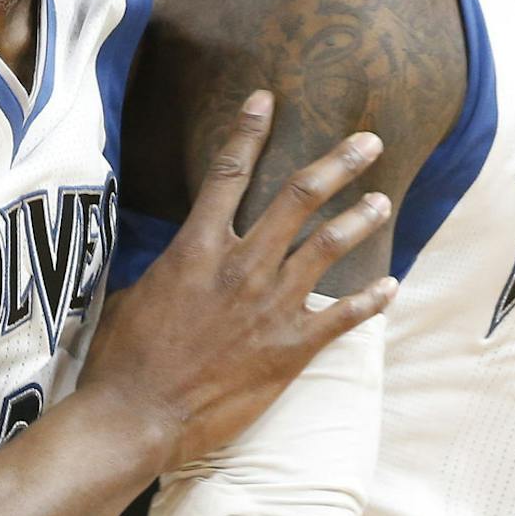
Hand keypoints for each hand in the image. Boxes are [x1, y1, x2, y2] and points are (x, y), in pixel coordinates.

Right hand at [79, 90, 395, 474]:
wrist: (137, 416)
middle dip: (339, 163)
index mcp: (197, 247)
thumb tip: (179, 257)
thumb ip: (170, 267)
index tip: (267, 99)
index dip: (249, 131)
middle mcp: (241, 266)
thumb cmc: (123, 358)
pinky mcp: (291, 348)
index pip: (227, 173)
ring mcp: (270, 305)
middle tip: (369, 141)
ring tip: (382, 201)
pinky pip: (343, 316)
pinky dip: (371, 300)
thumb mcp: (136, 293)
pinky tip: (391, 286)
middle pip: (298, 197)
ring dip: (360, 219)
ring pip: (329, 246)